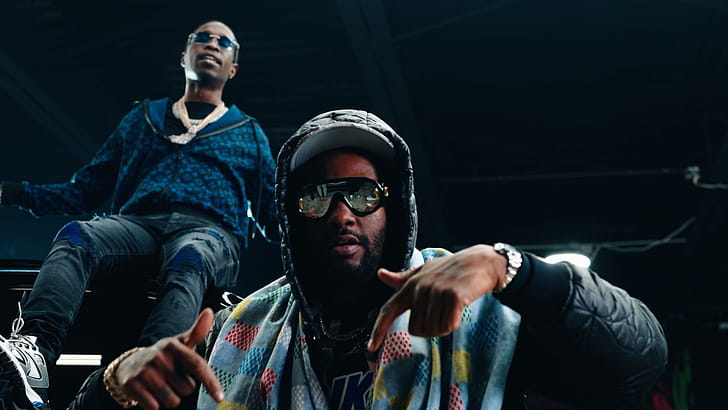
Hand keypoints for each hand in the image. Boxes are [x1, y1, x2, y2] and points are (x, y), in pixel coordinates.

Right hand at [115, 308, 223, 408]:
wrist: (129, 364)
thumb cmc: (165, 356)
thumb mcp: (180, 343)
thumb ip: (197, 331)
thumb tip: (209, 311)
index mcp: (173, 346)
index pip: (197, 366)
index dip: (210, 383)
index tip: (220, 398)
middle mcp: (158, 357)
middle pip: (187, 388)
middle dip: (182, 388)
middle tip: (172, 379)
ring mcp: (144, 371)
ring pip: (172, 401)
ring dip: (169, 398)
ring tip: (161, 386)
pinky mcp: (131, 385)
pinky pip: (155, 407)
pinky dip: (154, 405)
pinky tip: (149, 393)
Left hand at [367, 245, 506, 350]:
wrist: (481, 262)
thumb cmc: (452, 269)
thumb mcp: (425, 271)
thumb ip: (402, 278)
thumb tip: (380, 274)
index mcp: (410, 285)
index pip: (388, 310)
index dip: (378, 330)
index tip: (370, 347)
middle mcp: (420, 288)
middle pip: (416, 329)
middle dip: (429, 329)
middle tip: (442, 314)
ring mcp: (436, 292)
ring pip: (433, 330)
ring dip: (444, 326)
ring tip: (451, 309)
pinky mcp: (453, 296)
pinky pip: (448, 325)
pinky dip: (454, 324)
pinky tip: (459, 311)